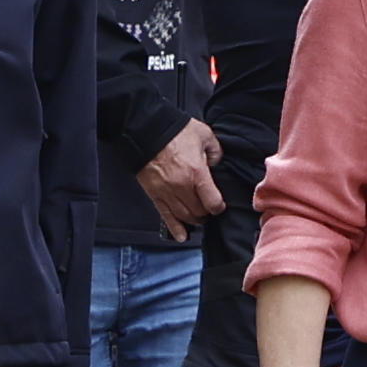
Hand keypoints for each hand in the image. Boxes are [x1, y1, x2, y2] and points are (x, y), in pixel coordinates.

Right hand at [139, 119, 224, 237]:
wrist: (146, 129)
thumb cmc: (175, 131)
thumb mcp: (204, 134)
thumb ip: (216, 151)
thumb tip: (218, 163)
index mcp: (197, 173)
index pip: (213, 202)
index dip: (219, 207)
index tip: (219, 206)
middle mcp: (182, 186)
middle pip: (199, 212)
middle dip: (206, 213)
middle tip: (207, 208)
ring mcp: (167, 192)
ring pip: (184, 217)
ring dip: (193, 219)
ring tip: (197, 216)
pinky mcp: (154, 194)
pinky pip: (166, 216)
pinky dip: (175, 228)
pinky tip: (182, 236)